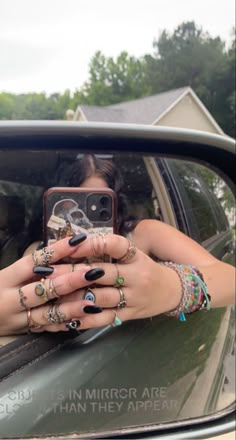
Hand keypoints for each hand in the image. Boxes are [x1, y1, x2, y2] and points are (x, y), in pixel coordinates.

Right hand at [0, 233, 105, 334]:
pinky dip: (66, 323)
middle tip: (91, 272)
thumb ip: (31, 265)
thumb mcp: (6, 274)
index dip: (56, 251)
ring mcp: (18, 318)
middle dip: (69, 281)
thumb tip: (63, 248)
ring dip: (71, 308)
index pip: (33, 262)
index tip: (78, 241)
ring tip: (92, 303)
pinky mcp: (25, 331)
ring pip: (48, 313)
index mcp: (6, 279)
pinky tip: (83, 319)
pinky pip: (49, 328)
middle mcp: (11, 300)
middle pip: (42, 290)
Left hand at [55, 233, 181, 328]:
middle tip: (48, 271)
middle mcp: (137, 276)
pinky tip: (67, 318)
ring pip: (101, 298)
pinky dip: (85, 320)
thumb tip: (76, 243)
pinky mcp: (129, 315)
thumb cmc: (147, 269)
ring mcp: (134, 298)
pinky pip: (105, 319)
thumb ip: (111, 250)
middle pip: (102, 273)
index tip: (72, 244)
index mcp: (136, 257)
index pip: (116, 246)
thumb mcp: (136, 253)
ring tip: (53, 295)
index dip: (94, 244)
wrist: (173, 291)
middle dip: (73, 272)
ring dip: (75, 296)